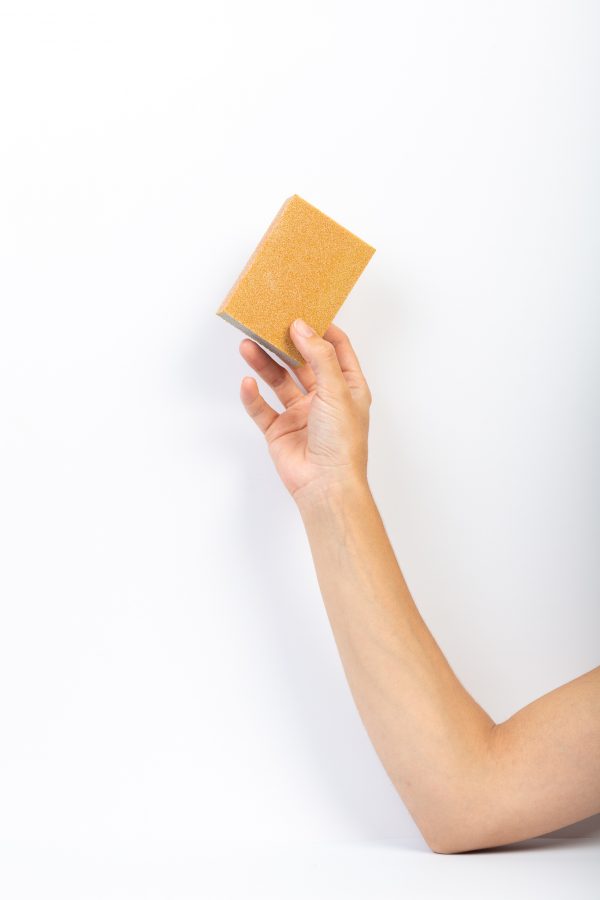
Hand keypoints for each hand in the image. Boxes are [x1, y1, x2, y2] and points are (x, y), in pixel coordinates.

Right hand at [239, 318, 371, 505]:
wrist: (325, 485)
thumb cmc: (341, 443)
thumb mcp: (337, 390)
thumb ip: (319, 356)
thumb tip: (302, 326)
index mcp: (347, 387)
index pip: (336, 349)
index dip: (321, 329)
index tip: (303, 309)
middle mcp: (324, 398)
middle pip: (302, 362)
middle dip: (285, 343)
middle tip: (268, 323)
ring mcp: (301, 414)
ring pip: (279, 381)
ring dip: (264, 364)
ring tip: (248, 345)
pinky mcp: (280, 430)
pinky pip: (262, 408)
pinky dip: (253, 396)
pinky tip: (246, 382)